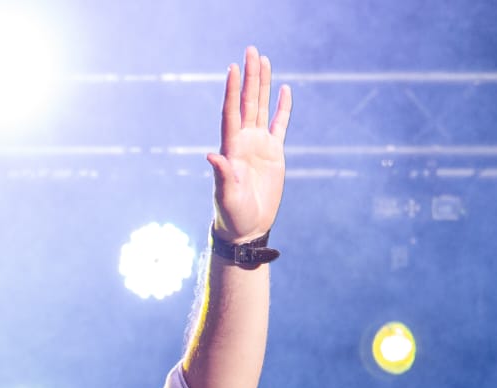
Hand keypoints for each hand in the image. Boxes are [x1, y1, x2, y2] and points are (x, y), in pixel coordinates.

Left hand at [207, 46, 291, 242]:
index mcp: (231, 148)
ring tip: (264, 60)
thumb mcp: (226, 196)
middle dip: (249, 77)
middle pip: (247, 102)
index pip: (231, 112)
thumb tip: (212, 155)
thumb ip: (222, 175)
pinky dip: (282, 108)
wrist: (246, 227)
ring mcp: (259, 145)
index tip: (232, 68)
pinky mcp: (274, 153)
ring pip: (261, 107)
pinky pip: (279, 125)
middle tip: (251, 50)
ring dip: (263, 84)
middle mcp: (244, 141)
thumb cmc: (232, 214)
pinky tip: (284, 90)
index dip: (231, 91)